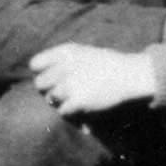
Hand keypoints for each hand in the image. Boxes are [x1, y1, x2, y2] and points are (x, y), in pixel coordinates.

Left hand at [30, 43, 157, 115]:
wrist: (130, 75)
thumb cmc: (107, 64)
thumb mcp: (83, 52)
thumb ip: (61, 61)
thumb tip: (39, 77)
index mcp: (66, 52)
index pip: (35, 64)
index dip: (41, 72)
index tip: (52, 77)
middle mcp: (65, 67)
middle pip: (39, 84)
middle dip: (48, 89)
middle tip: (61, 92)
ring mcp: (71, 85)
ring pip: (51, 99)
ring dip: (61, 101)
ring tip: (75, 99)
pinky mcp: (78, 101)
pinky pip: (63, 111)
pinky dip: (71, 113)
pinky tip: (81, 109)